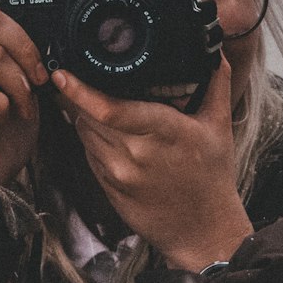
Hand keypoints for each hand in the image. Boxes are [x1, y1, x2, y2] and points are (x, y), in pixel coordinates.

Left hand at [52, 57, 252, 270]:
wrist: (203, 231)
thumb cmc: (212, 177)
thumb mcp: (219, 126)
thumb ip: (215, 83)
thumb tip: (216, 50)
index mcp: (163, 132)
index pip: (110, 108)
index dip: (80, 90)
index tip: (62, 73)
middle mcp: (136, 154)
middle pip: (88, 116)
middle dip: (79, 95)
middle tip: (77, 75)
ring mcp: (119, 174)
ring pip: (84, 133)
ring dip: (84, 115)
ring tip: (96, 102)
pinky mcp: (108, 188)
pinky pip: (89, 153)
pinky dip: (92, 138)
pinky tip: (107, 133)